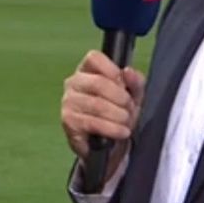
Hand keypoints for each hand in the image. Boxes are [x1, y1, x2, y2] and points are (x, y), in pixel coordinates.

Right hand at [61, 50, 146, 164]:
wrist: (108, 144)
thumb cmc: (117, 112)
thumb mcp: (132, 95)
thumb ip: (135, 81)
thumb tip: (128, 71)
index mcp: (87, 70)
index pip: (94, 58)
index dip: (112, 70)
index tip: (124, 86)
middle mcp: (73, 82)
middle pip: (98, 83)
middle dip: (121, 98)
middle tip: (130, 109)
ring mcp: (68, 102)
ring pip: (97, 104)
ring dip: (118, 115)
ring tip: (127, 122)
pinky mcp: (68, 121)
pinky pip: (93, 122)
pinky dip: (112, 128)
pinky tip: (121, 132)